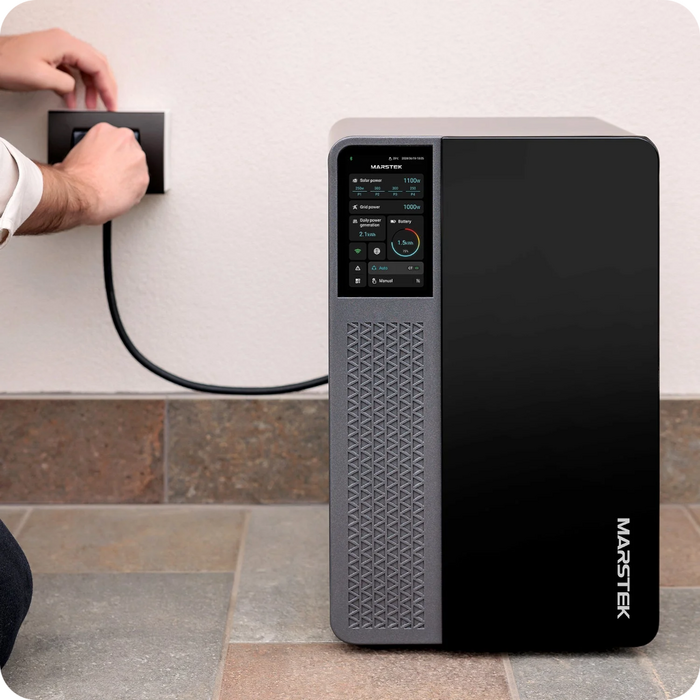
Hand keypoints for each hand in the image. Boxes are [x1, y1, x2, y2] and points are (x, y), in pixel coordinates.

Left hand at [0, 29, 116, 109]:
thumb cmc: (6, 64)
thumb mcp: (41, 78)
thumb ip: (67, 85)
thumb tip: (75, 90)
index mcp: (64, 43)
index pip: (98, 65)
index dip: (108, 87)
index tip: (111, 103)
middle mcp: (63, 42)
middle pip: (96, 63)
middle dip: (104, 85)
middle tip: (109, 102)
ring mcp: (57, 47)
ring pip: (85, 67)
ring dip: (91, 87)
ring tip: (90, 104)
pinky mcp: (50, 54)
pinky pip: (72, 69)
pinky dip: (77, 85)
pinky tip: (73, 99)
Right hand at [18, 123, 148, 233]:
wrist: (81, 195)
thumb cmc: (75, 178)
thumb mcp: (75, 153)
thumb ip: (88, 151)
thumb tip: (86, 159)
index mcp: (105, 130)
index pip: (116, 139)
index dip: (112, 153)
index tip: (108, 161)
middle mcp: (125, 141)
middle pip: (130, 151)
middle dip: (122, 163)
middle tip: (111, 175)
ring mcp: (137, 159)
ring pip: (138, 168)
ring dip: (129, 177)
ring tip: (114, 187)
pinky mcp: (144, 178)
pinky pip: (141, 186)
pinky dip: (133, 192)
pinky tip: (120, 195)